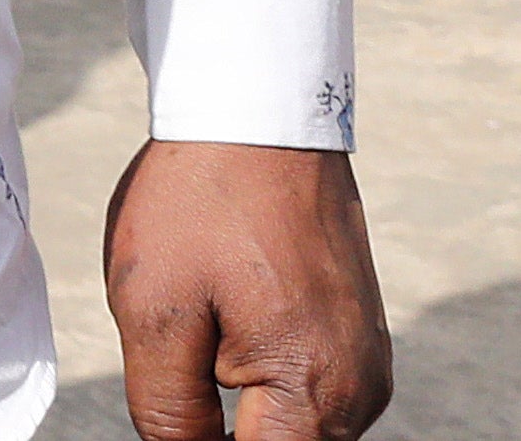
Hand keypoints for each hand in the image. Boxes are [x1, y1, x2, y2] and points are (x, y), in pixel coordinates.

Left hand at [108, 140, 389, 440]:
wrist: (256, 111)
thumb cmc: (200, 201)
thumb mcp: (154, 312)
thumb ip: (169, 414)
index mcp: (318, 391)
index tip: (181, 395)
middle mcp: (360, 389)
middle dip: (222, 428)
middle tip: (184, 359)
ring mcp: (366, 361)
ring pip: (294, 426)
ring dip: (241, 409)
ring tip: (201, 331)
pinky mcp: (356, 335)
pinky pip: (307, 387)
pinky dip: (262, 379)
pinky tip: (222, 323)